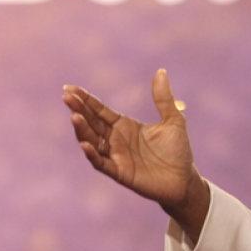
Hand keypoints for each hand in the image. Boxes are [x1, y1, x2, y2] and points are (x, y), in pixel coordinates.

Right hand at [62, 70, 209, 237]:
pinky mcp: (120, 173)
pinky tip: (85, 145)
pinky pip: (102, 163)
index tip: (70, 88)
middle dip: (78, 109)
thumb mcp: (173, 120)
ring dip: (82, 130)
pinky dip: (92, 155)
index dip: (86, 99)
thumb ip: (163, 98)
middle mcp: (115, 140)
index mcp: (124, 126)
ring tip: (74, 116)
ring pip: (92, 141)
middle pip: (92, 122)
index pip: (100, 110)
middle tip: (66, 96)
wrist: (185, 180)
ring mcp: (116, 156)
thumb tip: (161, 71)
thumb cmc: (178, 150)